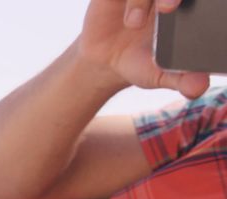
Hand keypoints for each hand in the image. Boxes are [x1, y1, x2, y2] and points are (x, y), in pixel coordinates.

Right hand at [78, 0, 208, 97]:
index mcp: (184, 9)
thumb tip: (198, 86)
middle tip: (167, 9)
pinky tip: (124, 17)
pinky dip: (127, 1)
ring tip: (133, 23)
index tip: (182, 11)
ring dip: (140, 0)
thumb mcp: (160, 76)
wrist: (104, 62)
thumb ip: (181, 80)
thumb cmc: (138, 63)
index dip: (198, 0)